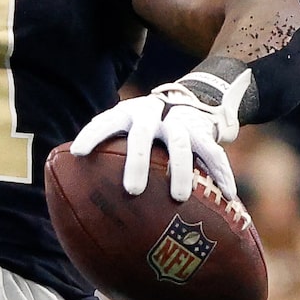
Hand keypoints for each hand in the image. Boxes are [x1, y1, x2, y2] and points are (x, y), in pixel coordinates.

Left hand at [69, 68, 248, 202]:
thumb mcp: (125, 130)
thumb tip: (71, 196)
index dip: (91, 136)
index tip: (77, 153)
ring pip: (182, 146)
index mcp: (127, 114)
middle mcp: (152, 115)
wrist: (190, 101)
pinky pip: (214, 154)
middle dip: (137, 162)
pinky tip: (228, 196)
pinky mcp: (203, 133)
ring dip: (180, 172)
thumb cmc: (144, 129)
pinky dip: (222, 174)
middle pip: (142, 136)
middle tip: (132, 191)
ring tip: (179, 198)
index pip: (105, 122)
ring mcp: (179, 123)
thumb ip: (105, 153)